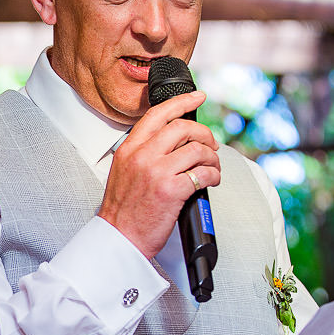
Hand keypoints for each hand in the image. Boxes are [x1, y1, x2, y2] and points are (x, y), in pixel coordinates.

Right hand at [97, 90, 219, 258]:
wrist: (119, 238)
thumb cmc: (124, 210)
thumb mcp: (124, 172)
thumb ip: (143, 153)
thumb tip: (175, 142)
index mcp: (129, 149)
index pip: (158, 114)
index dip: (182, 101)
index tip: (197, 97)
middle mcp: (142, 156)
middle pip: (182, 128)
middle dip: (204, 134)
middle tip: (211, 145)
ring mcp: (157, 172)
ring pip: (197, 149)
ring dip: (212, 158)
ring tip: (212, 167)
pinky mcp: (171, 190)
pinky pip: (203, 173)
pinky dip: (214, 175)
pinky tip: (211, 181)